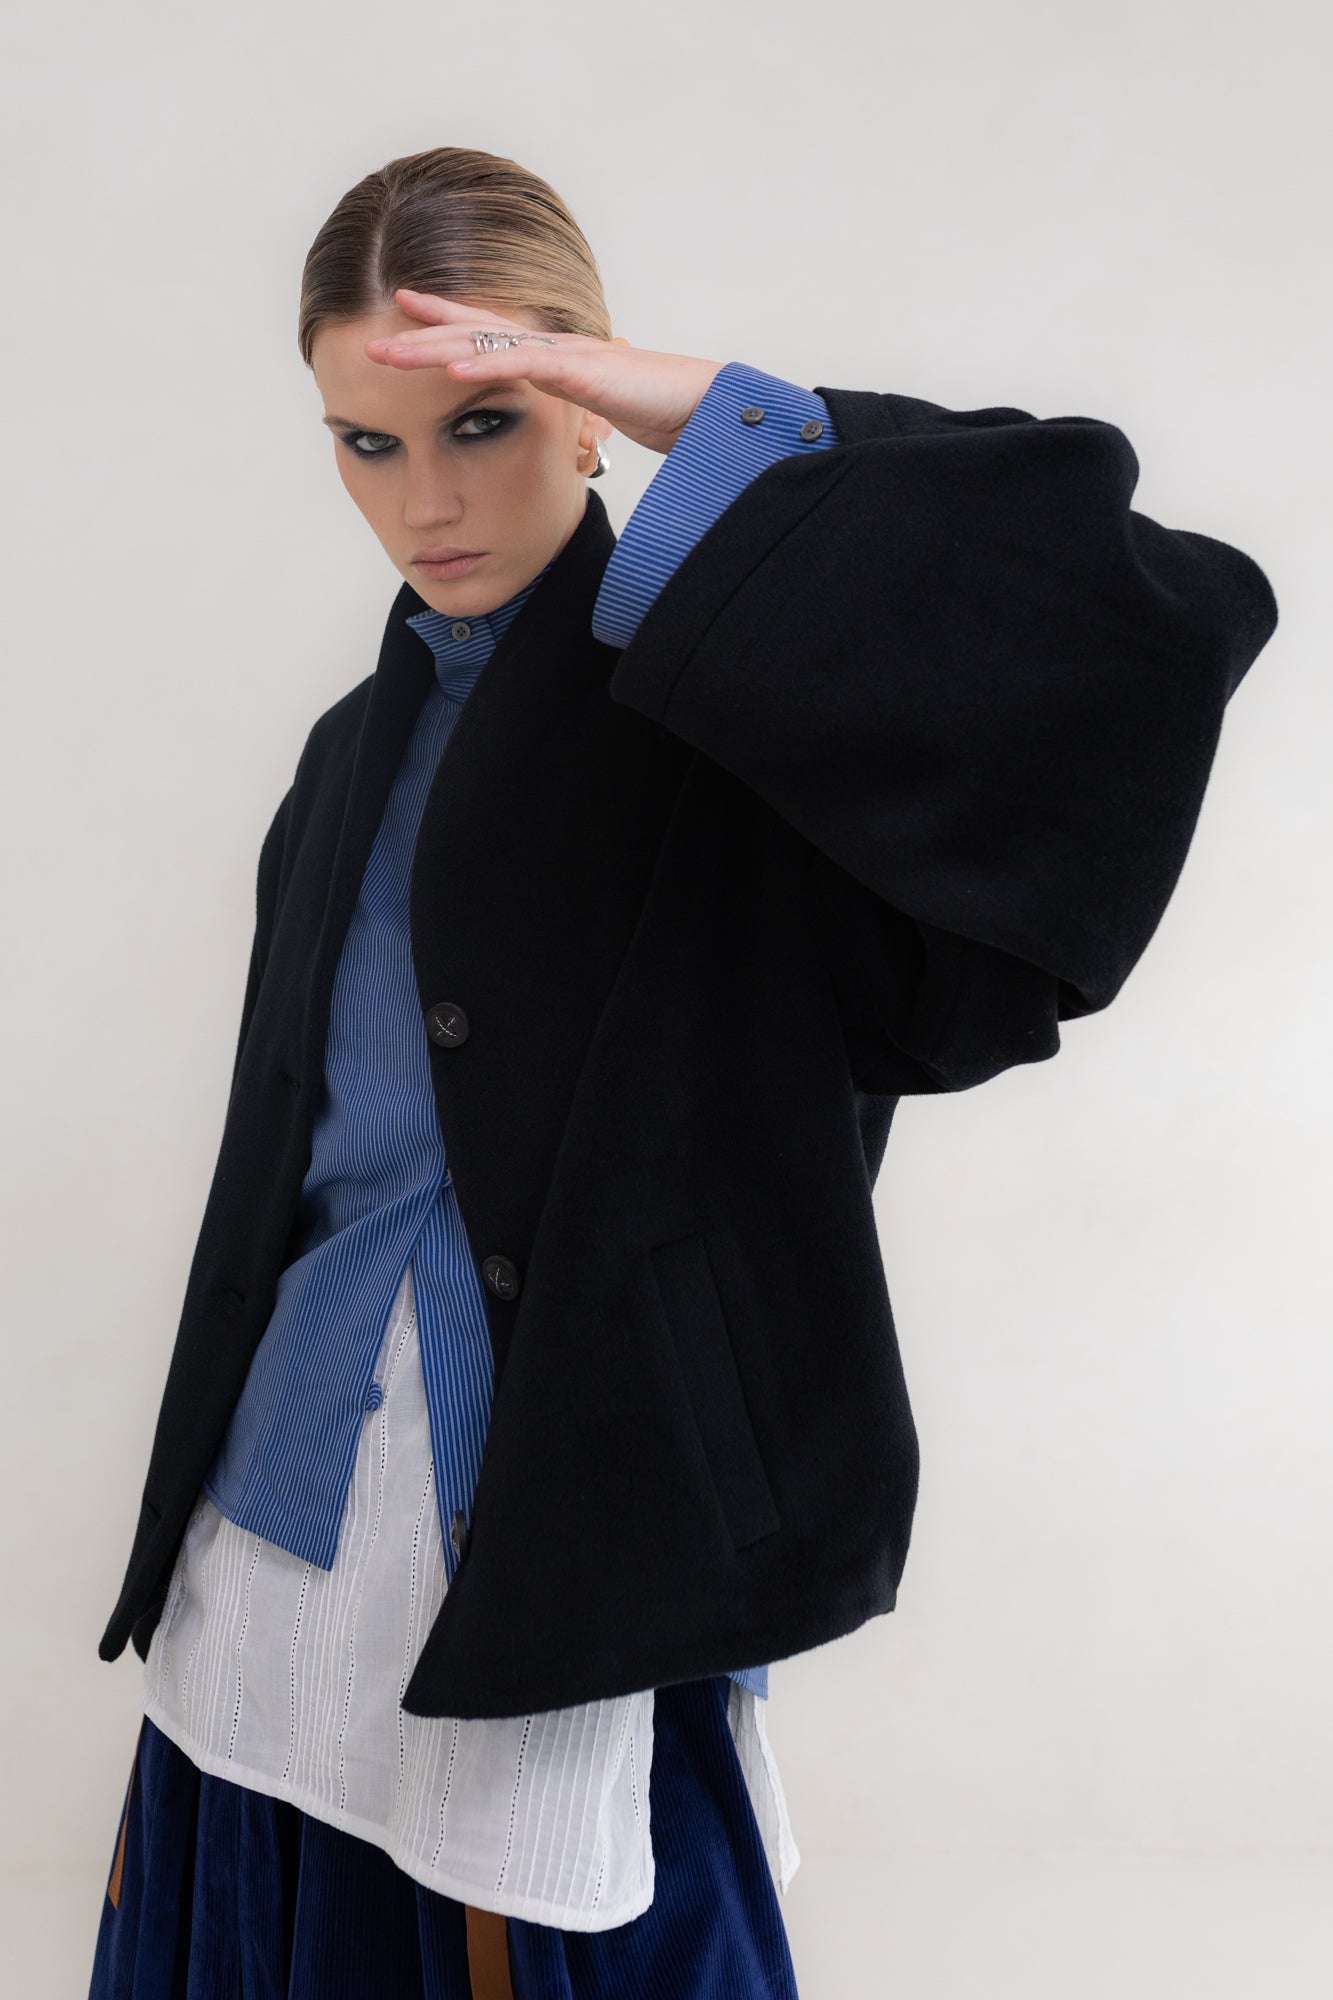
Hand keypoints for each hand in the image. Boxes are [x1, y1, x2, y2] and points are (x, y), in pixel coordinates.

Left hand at [365, 290, 725, 456]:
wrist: (715, 409)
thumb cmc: (669, 412)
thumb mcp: (607, 418)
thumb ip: (579, 417)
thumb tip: (567, 432)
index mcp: (558, 360)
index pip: (490, 336)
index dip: (444, 325)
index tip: (401, 318)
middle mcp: (557, 348)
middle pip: (475, 335)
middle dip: (420, 338)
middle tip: (371, 342)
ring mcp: (569, 356)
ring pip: (488, 344)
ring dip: (434, 349)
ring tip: (389, 353)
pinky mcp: (586, 373)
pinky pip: (526, 366)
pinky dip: (486, 364)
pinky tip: (452, 367)